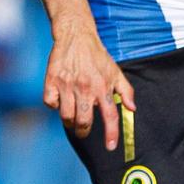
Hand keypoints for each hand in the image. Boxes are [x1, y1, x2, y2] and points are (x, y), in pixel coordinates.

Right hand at [43, 22, 135, 149]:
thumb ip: (126, 91)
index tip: (110, 147)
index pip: (110, 116)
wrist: (76, 36)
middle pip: (84, 122)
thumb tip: (132, 109)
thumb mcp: (115, 72)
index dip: (111, 134)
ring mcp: (67, 85)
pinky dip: (54, 105)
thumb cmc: (97, 56)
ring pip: (66, 117)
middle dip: (84, 131)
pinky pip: (51, 104)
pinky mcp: (52, 81)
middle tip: (83, 129)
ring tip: (72, 116)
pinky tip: (60, 99)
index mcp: (103, 88)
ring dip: (69, 122)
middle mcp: (85, 88)